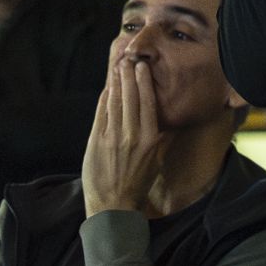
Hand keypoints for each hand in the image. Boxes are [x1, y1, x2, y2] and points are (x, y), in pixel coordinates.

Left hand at [82, 57, 166, 217]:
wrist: (113, 206)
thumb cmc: (138, 184)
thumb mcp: (157, 162)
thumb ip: (162, 140)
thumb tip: (170, 122)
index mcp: (151, 139)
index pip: (147, 102)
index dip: (143, 81)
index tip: (142, 67)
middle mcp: (133, 135)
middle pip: (130, 96)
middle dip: (128, 75)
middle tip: (128, 59)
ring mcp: (112, 137)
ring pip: (114, 101)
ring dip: (115, 82)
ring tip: (117, 68)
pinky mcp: (96, 141)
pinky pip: (101, 113)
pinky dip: (104, 99)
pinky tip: (106, 89)